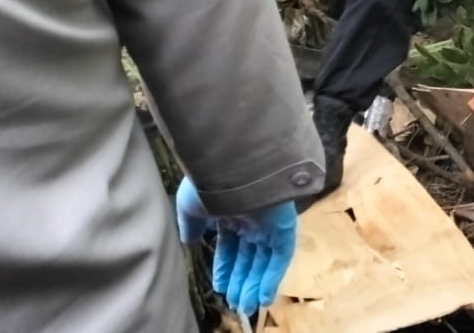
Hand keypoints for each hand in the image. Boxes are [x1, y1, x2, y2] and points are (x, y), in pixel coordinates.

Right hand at [175, 178, 299, 316]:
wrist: (233, 167)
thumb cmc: (208, 184)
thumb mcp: (190, 206)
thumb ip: (191, 225)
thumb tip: (189, 240)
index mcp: (230, 212)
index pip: (230, 246)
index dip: (225, 268)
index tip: (220, 287)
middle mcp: (251, 219)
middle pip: (249, 256)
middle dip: (241, 280)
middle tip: (235, 304)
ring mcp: (269, 223)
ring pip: (264, 260)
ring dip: (255, 284)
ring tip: (246, 306)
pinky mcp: (284, 226)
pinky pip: (280, 256)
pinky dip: (271, 277)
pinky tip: (262, 297)